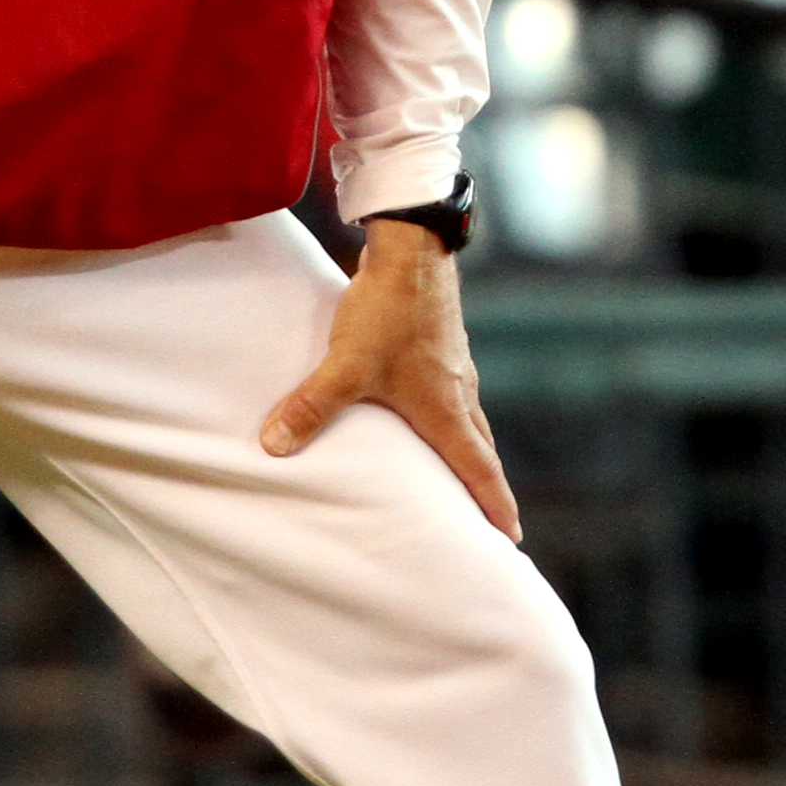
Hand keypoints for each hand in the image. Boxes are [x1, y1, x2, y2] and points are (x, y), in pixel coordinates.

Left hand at [261, 221, 518, 536]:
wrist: (411, 247)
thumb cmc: (389, 309)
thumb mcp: (345, 363)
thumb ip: (310, 406)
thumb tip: (273, 446)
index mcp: (446, 409)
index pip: (479, 470)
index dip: (495, 506)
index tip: (512, 538)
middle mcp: (460, 392)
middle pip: (480, 450)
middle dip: (485, 487)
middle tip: (491, 521)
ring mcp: (455, 366)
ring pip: (469, 421)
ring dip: (469, 451)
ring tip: (459, 474)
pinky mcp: (443, 344)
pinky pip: (455, 395)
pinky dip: (451, 418)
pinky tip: (429, 413)